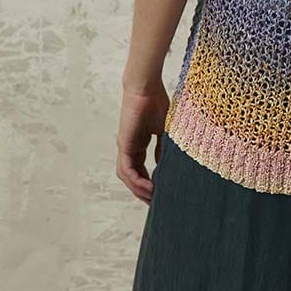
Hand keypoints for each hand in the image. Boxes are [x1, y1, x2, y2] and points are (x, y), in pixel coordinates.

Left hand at [115, 77, 169, 202]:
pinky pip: (127, 170)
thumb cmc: (157, 102)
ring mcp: (125, 146)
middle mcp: (129, 147)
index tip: (160, 193)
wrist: (147, 87)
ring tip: (153, 199)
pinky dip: (137, 181)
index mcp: (138, 143)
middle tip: (156, 203)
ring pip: (127, 177)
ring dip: (138, 190)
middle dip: (142, 191)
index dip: (148, 183)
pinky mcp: (124, 144)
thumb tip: (165, 163)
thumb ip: (164, 146)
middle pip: (132, 177)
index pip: (140, 169)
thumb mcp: (164, 129)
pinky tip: (149, 188)